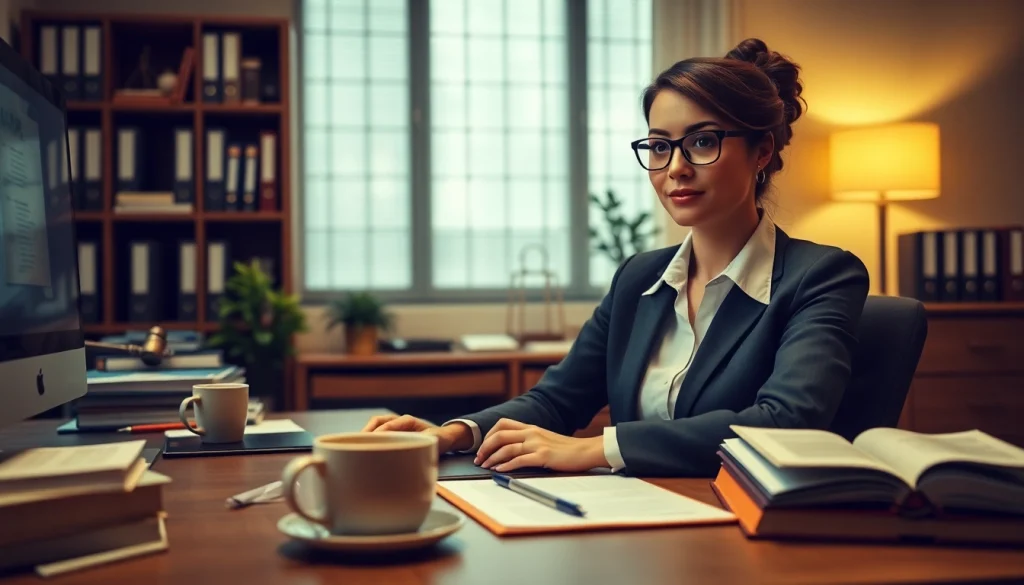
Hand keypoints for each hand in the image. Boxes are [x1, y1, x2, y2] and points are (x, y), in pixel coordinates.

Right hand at [360, 414, 471, 453]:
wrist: (445, 438)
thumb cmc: (440, 438)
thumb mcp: (435, 440)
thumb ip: (427, 442)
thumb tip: (418, 448)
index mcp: (409, 421)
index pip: (391, 422)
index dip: (381, 431)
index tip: (373, 440)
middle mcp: (400, 421)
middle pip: (378, 420)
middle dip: (368, 431)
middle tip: (359, 443)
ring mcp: (395, 426)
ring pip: (376, 425)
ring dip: (366, 433)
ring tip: (357, 445)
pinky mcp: (393, 434)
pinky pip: (378, 432)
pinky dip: (370, 438)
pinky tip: (364, 448)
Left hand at [475, 418, 607, 472]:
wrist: (585, 451)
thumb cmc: (565, 449)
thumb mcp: (545, 438)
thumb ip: (529, 440)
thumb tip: (511, 449)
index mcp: (531, 428)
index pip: (502, 424)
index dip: (488, 435)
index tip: (483, 447)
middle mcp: (531, 433)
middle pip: (499, 435)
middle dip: (485, 447)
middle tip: (478, 458)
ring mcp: (537, 444)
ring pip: (507, 448)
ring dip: (492, 458)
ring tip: (485, 466)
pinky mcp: (543, 456)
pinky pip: (519, 460)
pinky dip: (506, 465)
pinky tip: (499, 470)